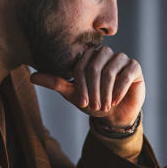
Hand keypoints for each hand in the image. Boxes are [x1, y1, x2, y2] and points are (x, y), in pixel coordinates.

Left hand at [30, 46, 144, 126]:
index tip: (81, 103)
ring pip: (110, 70)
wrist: (115, 114)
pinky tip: (115, 100)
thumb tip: (32, 77)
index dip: (80, 84)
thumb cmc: (93, 102)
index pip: (81, 65)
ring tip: (105, 105)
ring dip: (105, 91)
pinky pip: (126, 74)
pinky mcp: (134, 67)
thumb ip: (55, 82)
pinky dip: (119, 89)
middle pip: (95, 66)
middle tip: (94, 105)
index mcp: (89, 56)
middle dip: (93, 89)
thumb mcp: (73, 94)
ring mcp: (121, 59)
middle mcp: (105, 53)